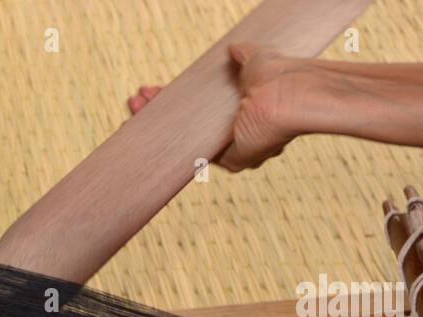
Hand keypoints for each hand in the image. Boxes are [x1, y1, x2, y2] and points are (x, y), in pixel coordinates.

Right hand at [128, 43, 305, 171]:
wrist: (288, 96)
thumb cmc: (281, 76)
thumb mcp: (257, 58)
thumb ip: (245, 55)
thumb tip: (234, 48)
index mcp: (243, 110)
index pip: (201, 107)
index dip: (178, 100)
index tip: (157, 90)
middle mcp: (237, 133)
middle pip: (187, 125)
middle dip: (158, 111)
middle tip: (138, 99)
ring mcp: (232, 148)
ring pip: (184, 140)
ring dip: (155, 125)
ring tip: (134, 107)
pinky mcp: (228, 161)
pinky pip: (189, 156)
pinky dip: (163, 148)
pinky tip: (141, 132)